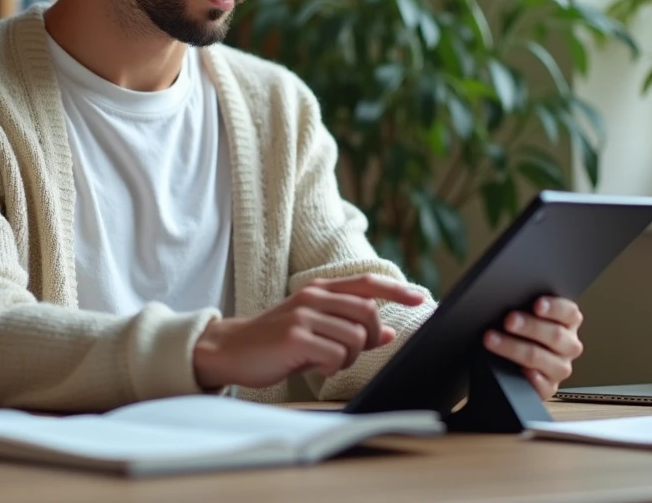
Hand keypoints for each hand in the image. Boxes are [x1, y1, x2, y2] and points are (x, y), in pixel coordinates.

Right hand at [193, 274, 425, 390]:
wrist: (230, 349)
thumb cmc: (275, 341)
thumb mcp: (313, 328)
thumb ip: (349, 328)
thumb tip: (387, 333)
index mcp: (319, 290)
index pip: (366, 283)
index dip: (396, 290)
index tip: (420, 298)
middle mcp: (313, 297)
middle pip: (368, 312)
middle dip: (370, 338)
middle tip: (353, 352)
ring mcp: (303, 316)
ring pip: (355, 337)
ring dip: (348, 357)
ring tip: (327, 361)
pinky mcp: (295, 337)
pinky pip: (336, 355)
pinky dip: (332, 367)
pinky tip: (315, 367)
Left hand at [483, 296, 583, 399]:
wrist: (506, 361)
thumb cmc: (516, 331)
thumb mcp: (523, 314)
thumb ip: (524, 305)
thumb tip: (508, 296)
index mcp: (567, 322)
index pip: (569, 313)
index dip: (554, 308)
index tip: (537, 304)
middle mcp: (568, 345)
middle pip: (555, 335)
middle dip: (530, 327)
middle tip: (508, 320)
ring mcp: (560, 368)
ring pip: (543, 359)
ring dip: (516, 349)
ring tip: (493, 340)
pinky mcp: (548, 388)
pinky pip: (544, 386)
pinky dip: (532, 379)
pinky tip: (521, 371)